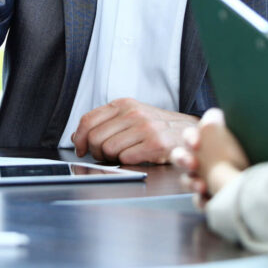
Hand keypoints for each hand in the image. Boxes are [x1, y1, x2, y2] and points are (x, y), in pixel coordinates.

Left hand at [70, 98, 197, 163]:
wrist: (191, 133)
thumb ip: (105, 123)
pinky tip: (137, 158)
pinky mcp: (156, 144)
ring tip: (124, 155)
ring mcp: (145, 127)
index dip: (80, 138)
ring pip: (108, 149)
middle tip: (104, 156)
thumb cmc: (158, 127)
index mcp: (123, 104)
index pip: (88, 120)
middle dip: (95, 152)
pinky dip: (127, 162)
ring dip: (112, 158)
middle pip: (95, 137)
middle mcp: (133, 113)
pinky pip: (126, 158)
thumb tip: (77, 137)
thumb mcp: (131, 117)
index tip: (81, 149)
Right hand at [171, 108, 249, 205]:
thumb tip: (213, 114)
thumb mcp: (227, 139)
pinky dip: (202, 201)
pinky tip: (208, 200)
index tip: (197, 144)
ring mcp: (206, 180)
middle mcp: (205, 160)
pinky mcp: (211, 200)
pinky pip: (198, 201)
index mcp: (208, 144)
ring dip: (191, 182)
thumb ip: (214, 123)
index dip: (190, 138)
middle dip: (183, 159)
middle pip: (182, 157)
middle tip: (193, 164)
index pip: (191, 136)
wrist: (257, 191)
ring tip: (201, 186)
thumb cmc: (240, 160)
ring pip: (187, 180)